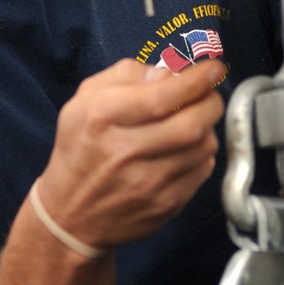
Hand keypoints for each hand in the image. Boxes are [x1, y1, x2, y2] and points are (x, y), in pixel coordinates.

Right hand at [37, 58, 224, 251]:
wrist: (71, 215)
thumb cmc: (80, 149)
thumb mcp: (84, 100)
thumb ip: (125, 75)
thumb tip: (168, 74)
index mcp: (101, 118)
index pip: (160, 97)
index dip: (195, 80)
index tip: (212, 69)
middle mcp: (125, 152)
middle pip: (192, 122)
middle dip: (210, 101)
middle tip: (207, 94)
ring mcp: (148, 183)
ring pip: (204, 145)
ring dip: (206, 127)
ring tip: (189, 123)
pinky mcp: (167, 204)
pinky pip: (203, 169)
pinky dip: (201, 153)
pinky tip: (182, 151)